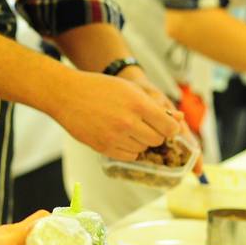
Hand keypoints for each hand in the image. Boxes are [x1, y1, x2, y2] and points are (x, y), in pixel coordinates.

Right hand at [53, 70, 179, 160]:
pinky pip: (128, 156)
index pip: (169, 127)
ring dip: (141, 142)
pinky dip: (128, 149)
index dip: (170, 127)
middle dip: (155, 134)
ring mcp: (115, 136)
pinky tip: (120, 136)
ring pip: (143, 149)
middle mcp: (128, 121)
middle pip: (157, 139)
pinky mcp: (104, 147)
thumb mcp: (129, 88)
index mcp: (138, 103)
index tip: (166, 125)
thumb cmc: (99, 88)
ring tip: (128, 129)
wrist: (66, 94)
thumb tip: (179, 118)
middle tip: (144, 125)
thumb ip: (154, 104)